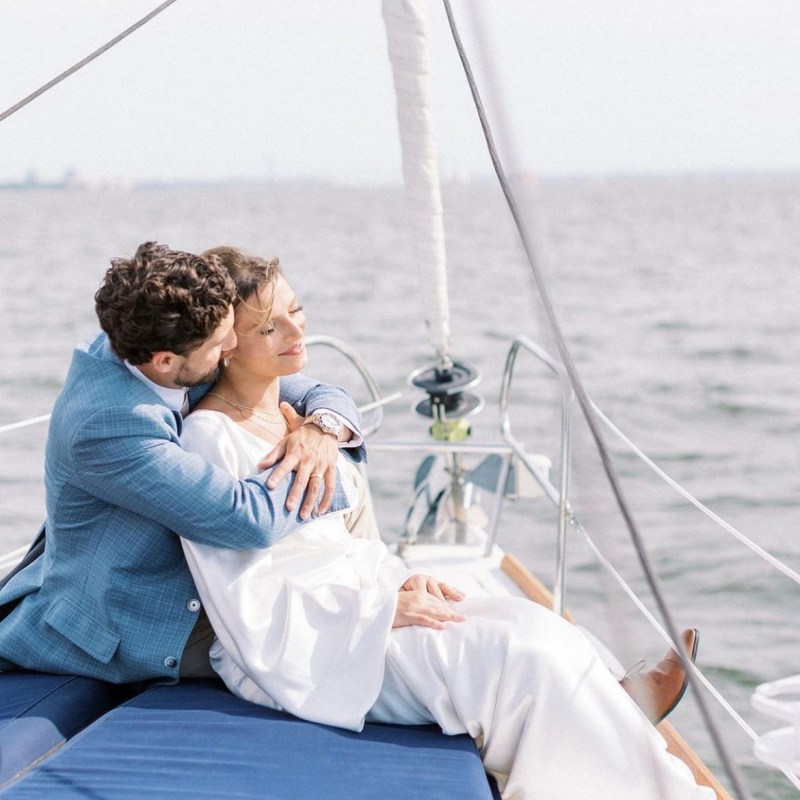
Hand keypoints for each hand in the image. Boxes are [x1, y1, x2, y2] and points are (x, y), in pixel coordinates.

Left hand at [258, 402, 338, 518]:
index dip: (277, 476)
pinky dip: (327, 499)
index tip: (270, 486)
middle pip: (301, 481)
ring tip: (304, 516)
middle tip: (289, 508)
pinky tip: (321, 510)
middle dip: (295, 495)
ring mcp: (321, 466)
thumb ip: (273, 454)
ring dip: (310, 502)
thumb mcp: (285, 441)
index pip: (285, 466)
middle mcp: (308, 461)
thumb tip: (259, 466)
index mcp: (295, 453)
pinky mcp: (331, 469)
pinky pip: (330, 486)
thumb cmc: (301, 436)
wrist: (324, 426)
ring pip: (316, 486)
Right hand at [392, 589, 464, 629]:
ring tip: (460, 621)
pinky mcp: (408, 615)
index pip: (436, 600)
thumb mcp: (405, 601)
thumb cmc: (389, 606)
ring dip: (449, 616)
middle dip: (452, 612)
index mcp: (417, 595)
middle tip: (464, 618)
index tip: (457, 612)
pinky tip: (443, 627)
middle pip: (439, 605)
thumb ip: (416, 604)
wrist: (376, 606)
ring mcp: (414, 607)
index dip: (448, 606)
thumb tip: (426, 612)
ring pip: (435, 611)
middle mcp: (418, 599)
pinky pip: (424, 619)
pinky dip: (434, 623)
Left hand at [400, 574, 464, 602]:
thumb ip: (406, 598)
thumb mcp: (400, 595)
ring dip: (452, 594)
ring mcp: (434, 581)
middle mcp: (427, 579)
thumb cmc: (401, 593)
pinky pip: (448, 588)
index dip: (428, 600)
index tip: (432, 608)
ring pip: (444, 587)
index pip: (424, 591)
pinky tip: (463, 596)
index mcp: (416, 580)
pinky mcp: (439, 584)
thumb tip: (407, 605)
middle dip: (441, 600)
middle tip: (447, 608)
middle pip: (435, 590)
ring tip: (460, 598)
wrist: (401, 584)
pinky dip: (455, 592)